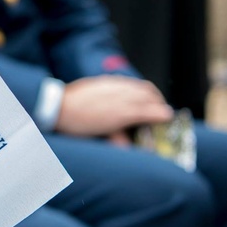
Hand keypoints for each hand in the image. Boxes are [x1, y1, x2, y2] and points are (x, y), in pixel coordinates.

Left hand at [56, 76, 173, 139]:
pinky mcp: (107, 81)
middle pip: (150, 96)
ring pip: (141, 86)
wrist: (58, 106)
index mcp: (124, 112)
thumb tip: (128, 146)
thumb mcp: (101, 135)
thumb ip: (118, 138)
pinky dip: (137, 87)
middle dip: (159, 103)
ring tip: (153, 100)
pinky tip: (135, 92)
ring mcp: (115, 86)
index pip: (152, 111)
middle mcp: (123, 96)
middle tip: (162, 110)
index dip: (163, 115)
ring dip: (150, 93)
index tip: (168, 118)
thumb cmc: (78, 124)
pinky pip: (129, 82)